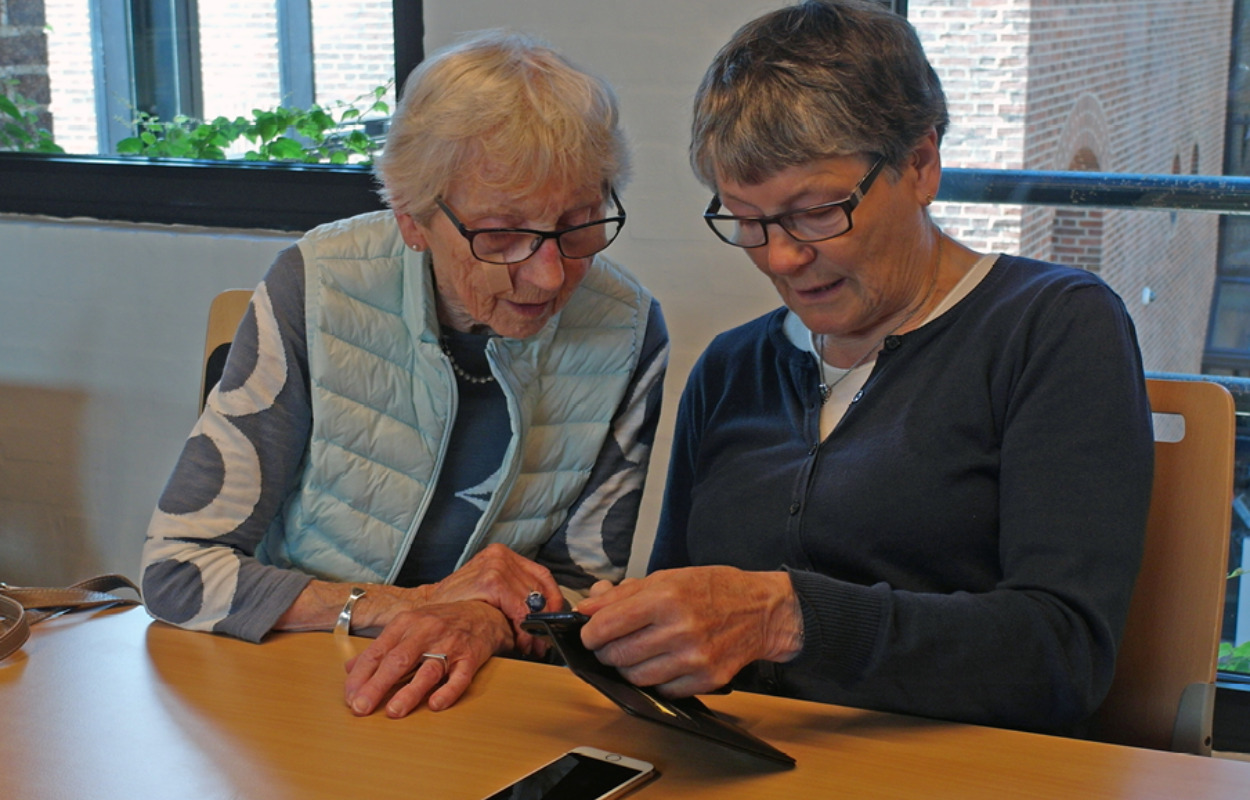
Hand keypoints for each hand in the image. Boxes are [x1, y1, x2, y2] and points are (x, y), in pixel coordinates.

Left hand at [343, 600, 511, 717]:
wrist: (481, 612)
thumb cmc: (439, 622)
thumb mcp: (407, 626)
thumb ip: (380, 647)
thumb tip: (350, 669)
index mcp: (406, 623)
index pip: (377, 651)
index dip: (361, 675)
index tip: (350, 697)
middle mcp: (426, 632)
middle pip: (398, 660)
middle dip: (377, 685)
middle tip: (361, 708)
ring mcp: (450, 645)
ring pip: (428, 670)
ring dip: (410, 692)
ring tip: (393, 711)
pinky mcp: (470, 658)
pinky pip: (460, 677)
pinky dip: (448, 691)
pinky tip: (435, 705)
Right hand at [425, 543, 561, 652]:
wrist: (427, 610)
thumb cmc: (457, 605)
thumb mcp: (487, 591)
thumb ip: (512, 594)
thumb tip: (545, 614)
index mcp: (502, 554)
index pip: (541, 576)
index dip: (553, 601)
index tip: (553, 622)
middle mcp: (500, 555)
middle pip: (539, 589)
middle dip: (544, 619)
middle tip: (542, 642)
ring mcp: (496, 565)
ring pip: (531, 601)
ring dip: (534, 628)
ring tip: (531, 646)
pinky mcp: (490, 581)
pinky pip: (519, 609)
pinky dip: (523, 629)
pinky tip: (520, 643)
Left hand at [577, 567, 802, 697]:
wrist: (762, 610)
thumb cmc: (713, 589)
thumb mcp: (667, 577)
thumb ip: (623, 594)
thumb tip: (588, 607)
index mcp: (666, 598)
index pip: (606, 625)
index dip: (590, 633)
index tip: (590, 634)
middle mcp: (679, 629)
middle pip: (617, 654)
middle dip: (606, 651)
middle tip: (610, 644)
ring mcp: (694, 659)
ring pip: (636, 677)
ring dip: (627, 668)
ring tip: (635, 653)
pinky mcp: (706, 680)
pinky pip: (662, 691)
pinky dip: (655, 681)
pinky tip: (662, 663)